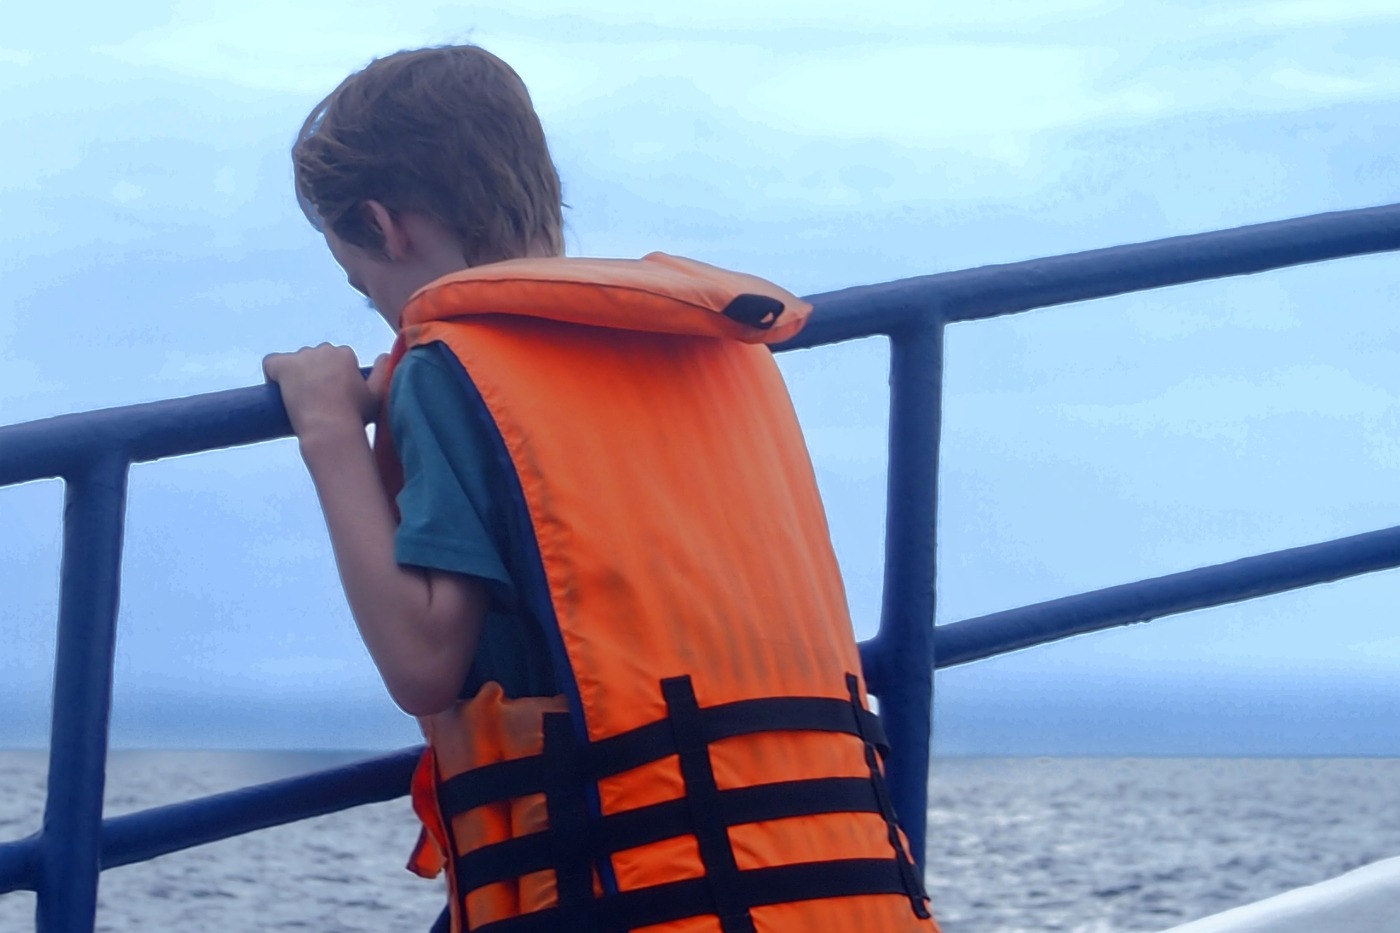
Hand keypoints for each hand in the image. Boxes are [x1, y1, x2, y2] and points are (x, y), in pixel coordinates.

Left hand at [262, 344, 387, 438]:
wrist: (330, 427)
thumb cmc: (355, 415)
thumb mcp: (376, 394)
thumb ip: (382, 372)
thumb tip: (384, 356)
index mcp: (345, 354)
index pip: (333, 358)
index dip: (331, 377)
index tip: (331, 395)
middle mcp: (324, 350)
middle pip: (313, 359)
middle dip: (312, 375)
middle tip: (314, 400)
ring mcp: (302, 357)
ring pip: (293, 362)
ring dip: (294, 377)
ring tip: (297, 401)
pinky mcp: (282, 365)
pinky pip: (270, 363)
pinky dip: (271, 375)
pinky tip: (276, 391)